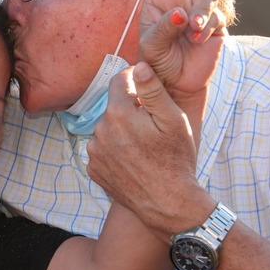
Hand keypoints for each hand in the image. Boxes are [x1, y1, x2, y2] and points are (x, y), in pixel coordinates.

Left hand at [87, 64, 214, 237]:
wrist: (168, 204)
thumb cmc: (176, 159)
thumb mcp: (173, 120)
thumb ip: (153, 90)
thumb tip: (139, 66)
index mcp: (118, 113)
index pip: (119, 80)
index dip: (135, 80)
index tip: (147, 88)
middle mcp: (100, 130)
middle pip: (114, 106)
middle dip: (130, 109)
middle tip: (153, 126)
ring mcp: (94, 152)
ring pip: (108, 129)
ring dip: (122, 131)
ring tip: (144, 147)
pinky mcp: (94, 170)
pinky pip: (103, 150)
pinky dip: (115, 150)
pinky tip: (134, 160)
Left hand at [137, 0, 225, 106]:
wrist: (175, 83)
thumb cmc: (157, 62)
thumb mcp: (151, 45)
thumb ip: (163, 27)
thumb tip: (182, 13)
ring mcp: (199, 8)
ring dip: (200, 12)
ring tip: (192, 31)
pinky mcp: (216, 23)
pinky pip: (216, 16)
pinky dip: (206, 26)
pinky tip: (197, 38)